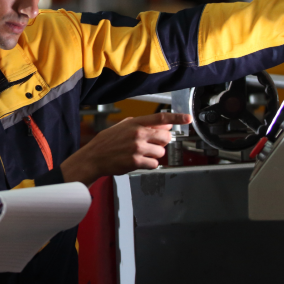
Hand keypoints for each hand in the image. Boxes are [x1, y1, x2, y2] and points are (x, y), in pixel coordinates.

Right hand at [60, 112, 191, 185]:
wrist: (95, 157)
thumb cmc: (108, 141)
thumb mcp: (125, 126)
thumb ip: (145, 124)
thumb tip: (165, 125)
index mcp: (135, 123)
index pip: (160, 118)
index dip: (177, 118)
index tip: (188, 119)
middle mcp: (138, 134)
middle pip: (166, 138)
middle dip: (163, 142)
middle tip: (153, 144)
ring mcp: (137, 148)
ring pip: (161, 152)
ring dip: (155, 155)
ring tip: (141, 153)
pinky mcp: (136, 162)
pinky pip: (154, 164)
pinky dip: (150, 164)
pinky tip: (139, 161)